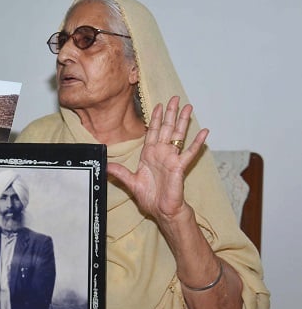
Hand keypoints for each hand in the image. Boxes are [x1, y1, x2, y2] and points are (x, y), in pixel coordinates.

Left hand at [107, 96, 208, 221]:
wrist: (161, 210)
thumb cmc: (150, 197)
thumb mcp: (130, 182)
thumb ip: (119, 172)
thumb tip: (105, 165)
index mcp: (149, 155)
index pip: (152, 131)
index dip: (155, 118)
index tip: (157, 105)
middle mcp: (161, 153)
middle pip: (166, 128)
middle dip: (170, 113)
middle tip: (174, 98)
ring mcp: (172, 158)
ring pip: (179, 135)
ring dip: (184, 121)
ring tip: (189, 107)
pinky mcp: (180, 166)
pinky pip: (190, 152)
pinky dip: (197, 142)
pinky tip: (204, 132)